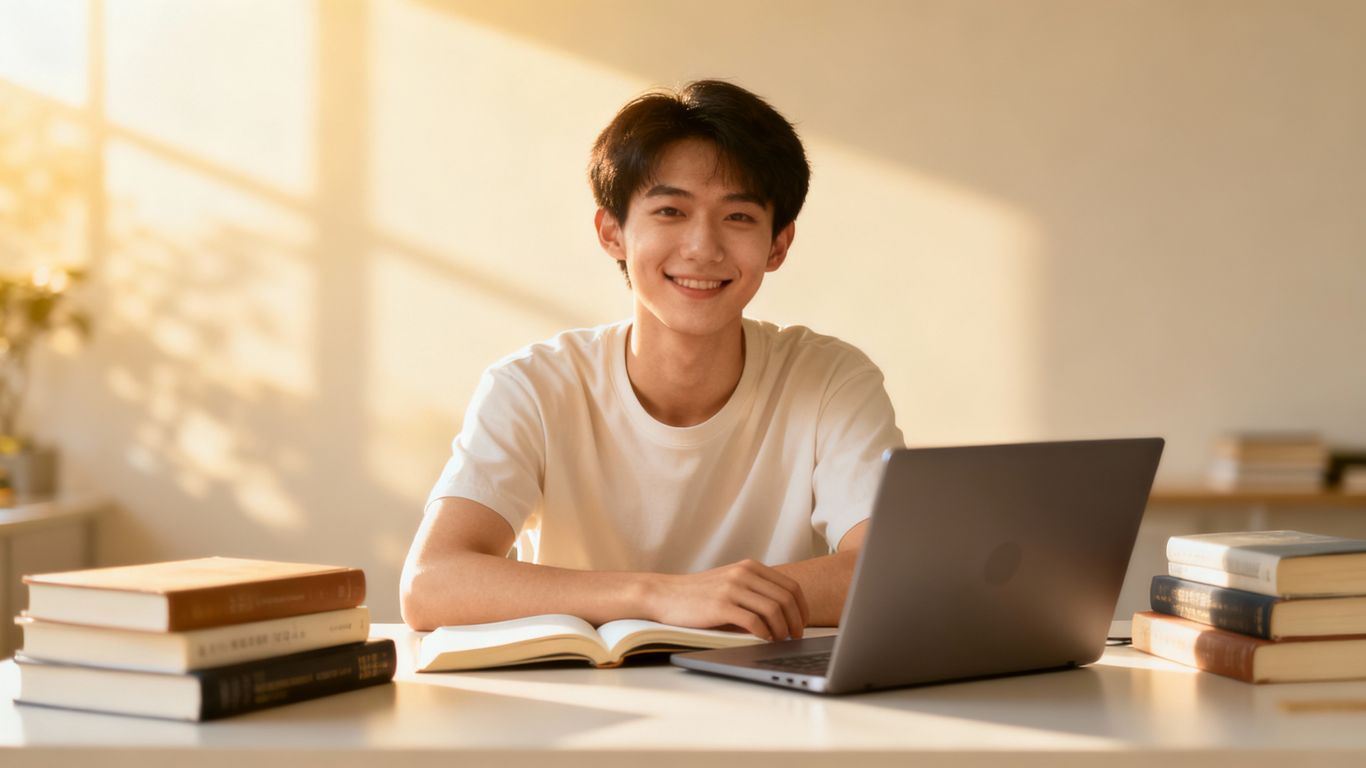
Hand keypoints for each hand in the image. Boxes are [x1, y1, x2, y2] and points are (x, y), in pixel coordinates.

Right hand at [647, 560, 808, 640]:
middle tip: (796, 637)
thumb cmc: (699, 595)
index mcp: (750, 567)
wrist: (665, 595)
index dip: (802, 608)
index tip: (803, 624)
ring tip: (780, 641)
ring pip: (773, 610)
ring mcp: (732, 588)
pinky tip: (763, 640)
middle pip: (786, 599)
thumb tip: (785, 614)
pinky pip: (754, 621)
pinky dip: (764, 633)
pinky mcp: (720, 605)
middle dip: (796, 622)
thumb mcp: (731, 583)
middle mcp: (743, 574)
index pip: (790, 587)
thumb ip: (755, 590)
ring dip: (782, 630)